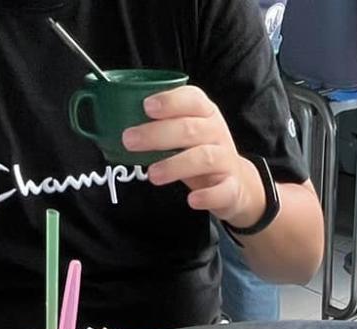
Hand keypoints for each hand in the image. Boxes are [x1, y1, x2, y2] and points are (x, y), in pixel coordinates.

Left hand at [123, 86, 263, 225]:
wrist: (237, 184)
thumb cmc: (201, 152)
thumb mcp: (186, 133)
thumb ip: (162, 126)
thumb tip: (120, 125)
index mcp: (206, 114)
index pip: (193, 99)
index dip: (170, 101)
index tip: (147, 107)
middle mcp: (217, 133)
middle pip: (190, 129)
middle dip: (157, 134)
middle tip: (129, 141)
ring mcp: (226, 161)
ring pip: (204, 158)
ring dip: (175, 165)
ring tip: (152, 175)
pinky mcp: (231, 188)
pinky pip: (222, 191)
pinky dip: (207, 196)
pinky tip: (191, 200)